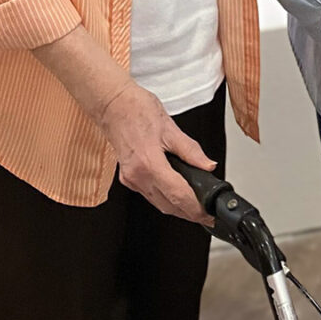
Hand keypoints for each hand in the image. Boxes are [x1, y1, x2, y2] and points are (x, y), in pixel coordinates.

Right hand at [98, 81, 215, 225]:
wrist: (112, 104)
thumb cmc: (137, 109)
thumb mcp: (170, 127)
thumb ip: (191, 150)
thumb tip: (208, 166)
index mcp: (148, 163)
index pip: (177, 194)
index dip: (195, 208)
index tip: (207, 214)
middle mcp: (137, 176)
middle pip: (167, 205)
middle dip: (189, 213)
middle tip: (206, 215)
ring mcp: (130, 179)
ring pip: (158, 203)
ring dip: (177, 209)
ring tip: (196, 207)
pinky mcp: (128, 178)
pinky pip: (150, 195)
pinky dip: (165, 199)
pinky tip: (176, 195)